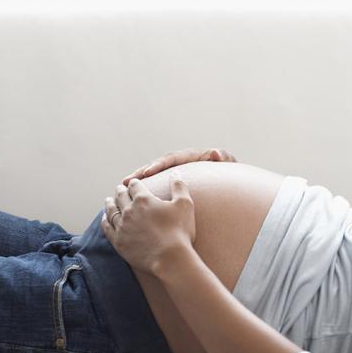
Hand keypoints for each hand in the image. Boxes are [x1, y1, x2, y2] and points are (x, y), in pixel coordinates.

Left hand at [102, 171, 196, 276]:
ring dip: (110, 203)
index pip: (135, 185)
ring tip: (109, 200)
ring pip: (111, 210)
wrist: (170, 258)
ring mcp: (121, 226)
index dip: (135, 183)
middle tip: (120, 189)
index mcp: (144, 199)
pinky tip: (105, 218)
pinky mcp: (118, 241)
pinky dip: (105, 220)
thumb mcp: (184, 205)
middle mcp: (129, 210)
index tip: (134, 183)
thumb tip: (175, 172)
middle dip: (121, 190)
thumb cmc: (180, 231)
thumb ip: (179, 186)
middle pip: (121, 195)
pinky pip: (107, 227)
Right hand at [122, 147, 236, 185]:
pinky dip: (145, 191)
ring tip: (122, 188)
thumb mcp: (228, 165)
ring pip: (154, 176)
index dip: (159, 165)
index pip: (172, 159)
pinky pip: (157, 186)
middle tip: (126, 181)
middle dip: (141, 173)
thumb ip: (222, 158)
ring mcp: (175, 173)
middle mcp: (180, 163)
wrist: (229, 182)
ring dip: (139, 181)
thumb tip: (215, 153)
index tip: (148, 172)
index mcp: (190, 158)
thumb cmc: (229, 173)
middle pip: (157, 166)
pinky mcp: (172, 184)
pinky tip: (133, 199)